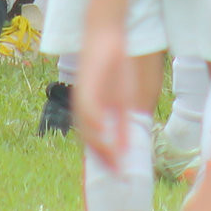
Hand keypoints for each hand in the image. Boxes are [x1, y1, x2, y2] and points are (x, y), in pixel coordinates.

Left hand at [75, 20, 137, 167]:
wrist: (105, 35)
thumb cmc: (114, 65)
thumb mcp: (123, 98)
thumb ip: (123, 122)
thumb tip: (128, 147)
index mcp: (92, 115)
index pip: (97, 144)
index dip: (107, 160)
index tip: (119, 175)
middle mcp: (83, 111)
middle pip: (90, 142)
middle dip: (103, 159)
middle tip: (116, 174)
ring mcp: (82, 100)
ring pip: (87, 130)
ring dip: (99, 146)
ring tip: (112, 161)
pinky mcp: (84, 88)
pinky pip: (88, 111)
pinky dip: (95, 125)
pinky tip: (105, 134)